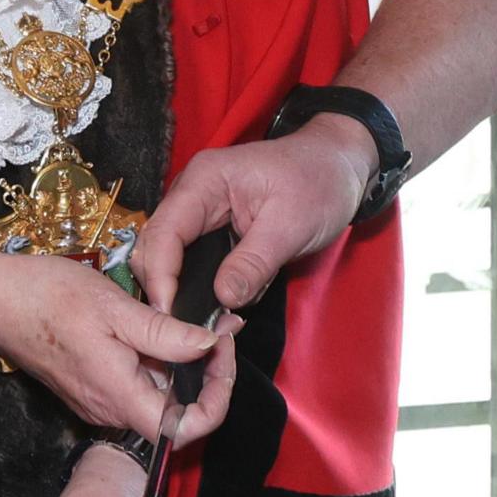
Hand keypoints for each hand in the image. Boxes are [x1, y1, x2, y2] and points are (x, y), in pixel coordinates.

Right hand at [0, 239, 240, 439]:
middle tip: (223, 329)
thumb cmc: (46, 298)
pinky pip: (139, 385)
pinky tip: (169, 329)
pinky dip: (163, 363)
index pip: (185, 429)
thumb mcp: (114, 307)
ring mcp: (101, 401)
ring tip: (203, 325)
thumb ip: (164, 334)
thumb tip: (210, 348)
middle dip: (210, 375)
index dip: (217, 400)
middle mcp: (111, 409)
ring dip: (188, 367)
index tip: (223, 354)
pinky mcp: (95, 388)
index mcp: (118, 394)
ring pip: (161, 397)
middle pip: (178, 413)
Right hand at [132, 116, 372, 313]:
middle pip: (156, 245)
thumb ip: (254, 262)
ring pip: (169, 255)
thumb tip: (224, 298)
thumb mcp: (291, 226)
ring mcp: (200, 210)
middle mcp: (192, 193)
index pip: (164, 231)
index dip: (160, 275)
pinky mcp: (212, 228)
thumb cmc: (319, 183)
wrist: (340, 166)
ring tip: (195, 326)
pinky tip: (210, 309)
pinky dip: (195, 285)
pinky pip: (191, 259)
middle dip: (162, 286)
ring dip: (177, 289)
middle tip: (183, 329)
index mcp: (204, 181)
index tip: (168, 316)